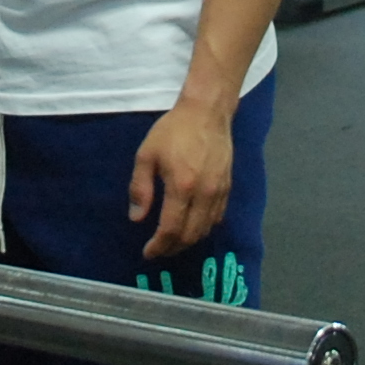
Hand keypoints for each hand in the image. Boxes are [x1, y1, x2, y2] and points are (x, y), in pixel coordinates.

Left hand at [128, 98, 236, 260]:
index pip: (171, 229)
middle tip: (159, 250)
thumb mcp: (147, 155)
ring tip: (173, 242)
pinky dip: (203, 228)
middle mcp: (204, 194)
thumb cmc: (173, 131)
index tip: (148, 252)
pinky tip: (192, 227)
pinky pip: (217, 218)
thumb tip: (137, 218)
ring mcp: (219, 192)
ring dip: (188, 241)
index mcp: (181, 187)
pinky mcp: (228, 188)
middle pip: (190, 235)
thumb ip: (140, 188)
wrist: (207, 112)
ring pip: (205, 230)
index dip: (159, 246)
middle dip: (173, 248)